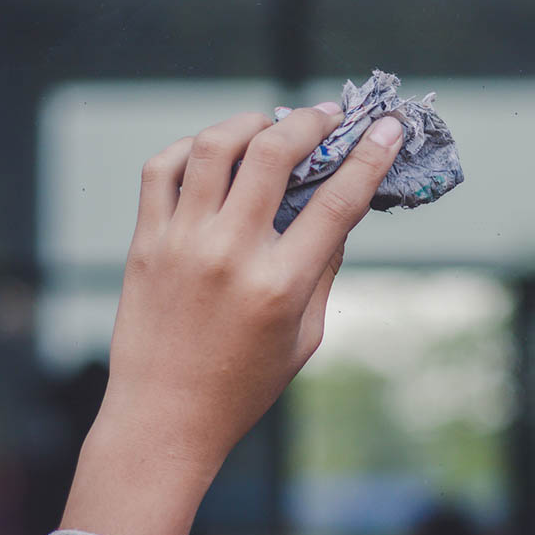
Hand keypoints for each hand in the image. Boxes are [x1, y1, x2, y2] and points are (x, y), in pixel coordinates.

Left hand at [96, 102, 403, 476]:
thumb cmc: (243, 385)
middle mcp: (229, 255)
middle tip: (327, 117)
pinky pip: (162, 169)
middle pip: (272, 154)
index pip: (336, 202)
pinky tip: (214, 154)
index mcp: (280, 285)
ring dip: (250, 123)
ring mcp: (181, 244)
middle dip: (310, 122)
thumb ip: (324, 269)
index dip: (370, 157)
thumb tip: (340, 211)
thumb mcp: (305, 336)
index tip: (389, 128)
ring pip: (213, 147)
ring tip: (269, 126)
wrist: (163, 418)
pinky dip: (191, 147)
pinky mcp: (146, 243)